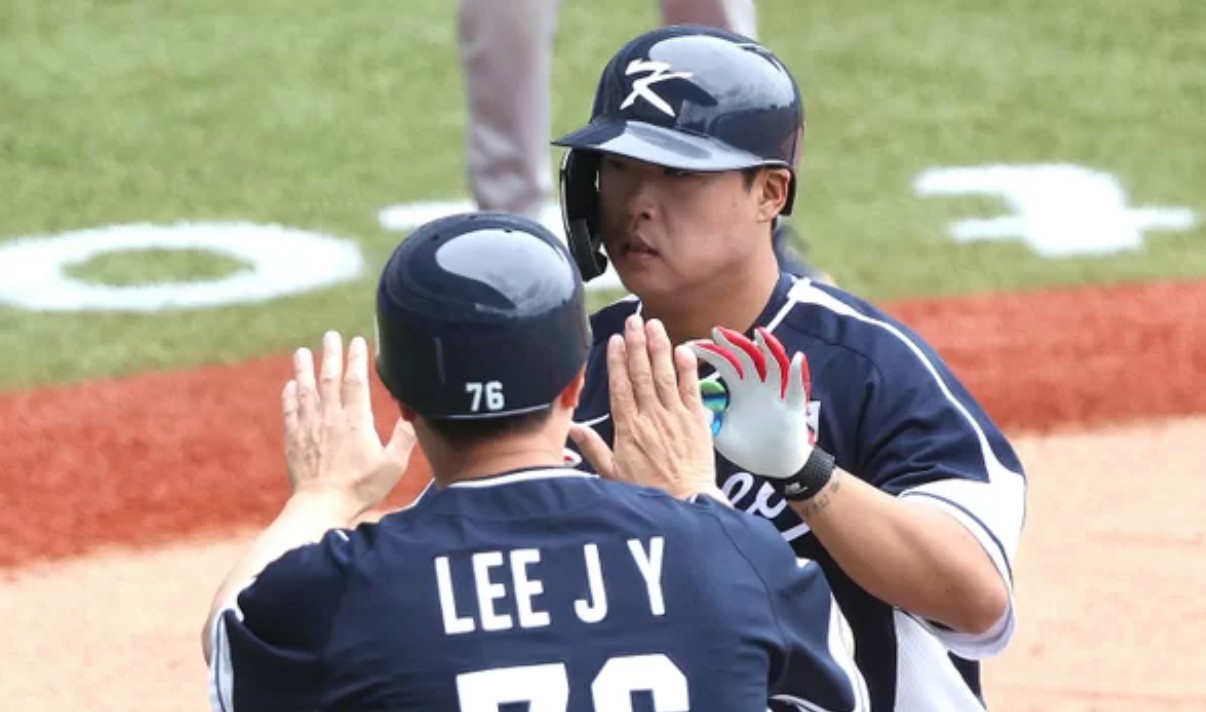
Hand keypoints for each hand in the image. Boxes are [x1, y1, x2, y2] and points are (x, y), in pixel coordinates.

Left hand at [283, 330, 416, 513]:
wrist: (323, 506)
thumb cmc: (362, 487)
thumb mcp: (393, 465)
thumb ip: (404, 437)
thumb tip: (412, 414)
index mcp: (356, 421)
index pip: (355, 381)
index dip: (356, 359)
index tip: (356, 341)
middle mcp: (330, 418)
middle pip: (329, 378)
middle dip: (330, 354)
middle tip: (330, 335)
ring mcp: (309, 428)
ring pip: (306, 390)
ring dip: (304, 369)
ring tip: (303, 352)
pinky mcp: (294, 440)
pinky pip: (290, 412)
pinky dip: (290, 396)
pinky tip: (291, 385)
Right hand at [570, 315, 718, 499]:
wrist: (685, 501)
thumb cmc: (648, 490)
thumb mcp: (612, 473)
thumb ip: (593, 447)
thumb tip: (570, 428)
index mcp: (628, 428)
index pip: (620, 387)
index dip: (616, 362)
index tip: (614, 340)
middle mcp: (650, 417)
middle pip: (641, 374)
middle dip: (636, 345)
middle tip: (633, 321)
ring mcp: (675, 416)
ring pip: (664, 375)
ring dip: (659, 347)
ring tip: (653, 325)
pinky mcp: (696, 419)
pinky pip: (691, 388)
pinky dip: (687, 368)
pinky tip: (682, 348)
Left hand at [689, 326, 815, 479]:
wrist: (774, 466)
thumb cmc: (747, 447)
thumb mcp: (719, 430)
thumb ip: (704, 416)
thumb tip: (679, 403)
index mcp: (739, 388)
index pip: (723, 362)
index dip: (708, 352)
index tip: (688, 346)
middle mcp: (758, 385)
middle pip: (746, 356)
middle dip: (733, 343)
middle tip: (717, 332)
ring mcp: (777, 394)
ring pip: (773, 364)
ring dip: (768, 348)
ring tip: (759, 335)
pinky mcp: (793, 407)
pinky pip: (797, 388)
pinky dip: (798, 373)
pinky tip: (795, 359)